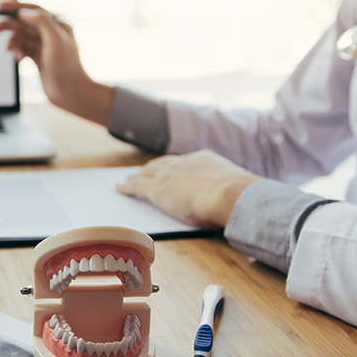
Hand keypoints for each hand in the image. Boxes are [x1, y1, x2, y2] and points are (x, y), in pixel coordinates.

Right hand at [0, 0, 114, 125]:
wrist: (71, 94)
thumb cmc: (67, 68)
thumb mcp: (55, 40)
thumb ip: (41, 22)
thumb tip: (24, 12)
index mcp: (57, 24)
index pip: (33, 10)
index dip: (15, 7)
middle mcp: (51, 33)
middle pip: (24, 23)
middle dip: (7, 25)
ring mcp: (44, 46)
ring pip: (22, 37)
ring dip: (13, 41)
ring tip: (9, 50)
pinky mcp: (39, 58)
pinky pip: (23, 49)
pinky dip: (18, 51)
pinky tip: (19, 59)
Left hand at [117, 150, 262, 228]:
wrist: (228, 194)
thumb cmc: (236, 196)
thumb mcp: (233, 186)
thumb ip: (227, 188)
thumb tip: (234, 196)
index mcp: (203, 159)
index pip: (184, 161)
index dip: (173, 165)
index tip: (169, 166)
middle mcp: (183, 163)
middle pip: (162, 164)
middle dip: (152, 168)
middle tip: (143, 171)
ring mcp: (168, 175)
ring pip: (146, 173)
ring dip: (137, 176)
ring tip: (130, 178)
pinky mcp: (156, 189)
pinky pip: (136, 186)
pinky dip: (127, 187)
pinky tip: (120, 188)